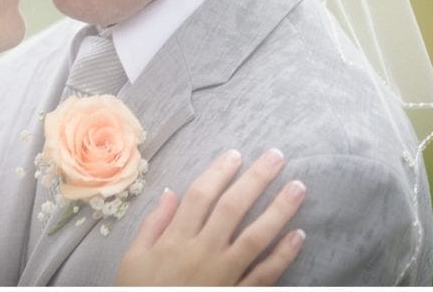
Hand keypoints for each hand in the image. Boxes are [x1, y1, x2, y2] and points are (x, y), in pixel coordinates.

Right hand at [116, 148, 305, 285]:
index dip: (219, 172)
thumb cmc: (139, 291)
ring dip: (279, 211)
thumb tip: (171, 193)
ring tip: (298, 188)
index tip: (236, 154)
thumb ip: (153, 225)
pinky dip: (283, 256)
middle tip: (277, 156)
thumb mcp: (133, 258)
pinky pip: (264, 275)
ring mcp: (223, 275)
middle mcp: (202, 252)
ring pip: (255, 237)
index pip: (200, 196)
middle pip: (232, 208)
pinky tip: (299, 236)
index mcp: (175, 239)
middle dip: (256, 179)